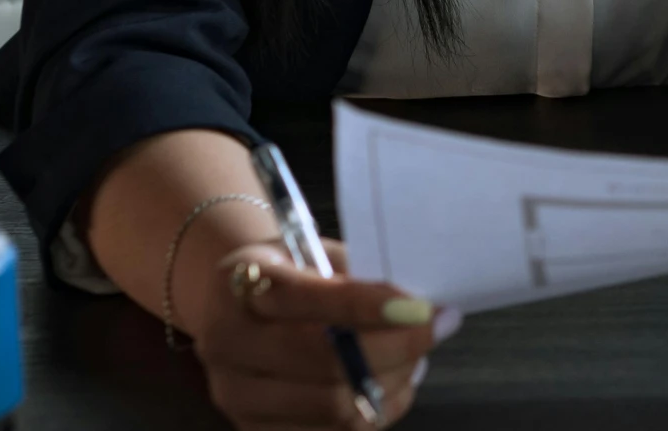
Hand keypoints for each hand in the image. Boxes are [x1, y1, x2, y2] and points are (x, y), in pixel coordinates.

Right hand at [178, 238, 454, 428]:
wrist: (231, 304)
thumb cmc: (290, 271)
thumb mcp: (315, 253)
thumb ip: (357, 276)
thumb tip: (418, 307)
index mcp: (239, 285)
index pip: (311, 299)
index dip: (372, 306)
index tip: (422, 307)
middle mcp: (227, 345)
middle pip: (325, 363)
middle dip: (397, 347)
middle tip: (440, 326)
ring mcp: (236, 396)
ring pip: (333, 406)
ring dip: (393, 381)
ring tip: (420, 355)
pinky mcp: (254, 429)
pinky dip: (378, 409)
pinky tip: (398, 382)